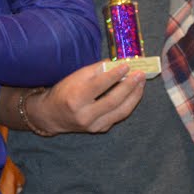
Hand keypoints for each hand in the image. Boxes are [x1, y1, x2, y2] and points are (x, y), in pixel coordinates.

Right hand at [29, 62, 146, 134]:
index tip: (127, 65)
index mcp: (75, 99)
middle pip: (113, 100)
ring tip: (141, 83)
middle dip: (130, 86)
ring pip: (121, 112)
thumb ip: (96, 70)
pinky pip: (118, 116)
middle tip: (140, 74)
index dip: (115, 75)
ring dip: (134, 96)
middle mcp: (85, 115)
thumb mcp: (75, 77)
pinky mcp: (100, 129)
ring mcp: (93, 125)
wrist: (52, 115)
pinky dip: (128, 104)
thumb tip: (116, 63)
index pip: (99, 85)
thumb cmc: (64, 92)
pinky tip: (134, 93)